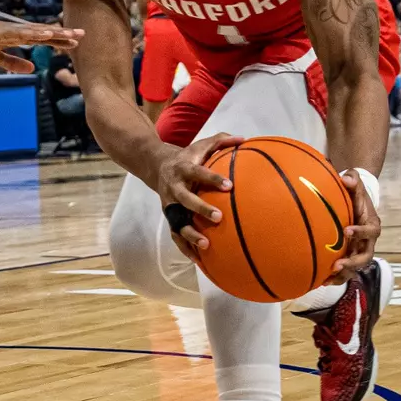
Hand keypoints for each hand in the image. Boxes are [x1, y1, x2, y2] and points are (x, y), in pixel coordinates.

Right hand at [0, 17, 80, 72]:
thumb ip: (12, 62)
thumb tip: (32, 68)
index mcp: (12, 38)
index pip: (40, 40)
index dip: (58, 41)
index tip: (75, 42)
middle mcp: (13, 32)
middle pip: (43, 33)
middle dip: (63, 34)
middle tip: (83, 34)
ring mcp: (6, 30)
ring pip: (35, 32)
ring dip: (54, 32)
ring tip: (72, 34)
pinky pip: (19, 34)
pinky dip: (34, 33)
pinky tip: (47, 33)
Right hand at [154, 133, 243, 259]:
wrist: (156, 166)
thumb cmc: (188, 156)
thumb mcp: (201, 145)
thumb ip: (221, 141)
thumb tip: (244, 139)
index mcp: (183, 168)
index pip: (197, 172)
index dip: (212, 179)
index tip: (229, 186)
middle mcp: (174, 187)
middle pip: (185, 199)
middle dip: (200, 208)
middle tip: (219, 217)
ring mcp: (170, 204)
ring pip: (177, 221)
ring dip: (189, 234)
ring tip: (206, 245)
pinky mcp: (169, 217)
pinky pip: (176, 235)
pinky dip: (186, 248)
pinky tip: (199, 261)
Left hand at [328, 170, 381, 282]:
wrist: (355, 202)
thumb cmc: (354, 193)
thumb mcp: (355, 184)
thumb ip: (352, 180)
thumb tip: (346, 178)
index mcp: (371, 224)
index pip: (371, 231)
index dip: (360, 233)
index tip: (347, 231)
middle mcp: (368, 241)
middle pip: (366, 256)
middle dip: (352, 262)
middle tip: (337, 264)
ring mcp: (358, 250)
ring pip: (356, 267)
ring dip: (343, 274)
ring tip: (327, 279)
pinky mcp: (349, 255)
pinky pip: (345, 270)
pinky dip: (334, 277)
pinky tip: (320, 281)